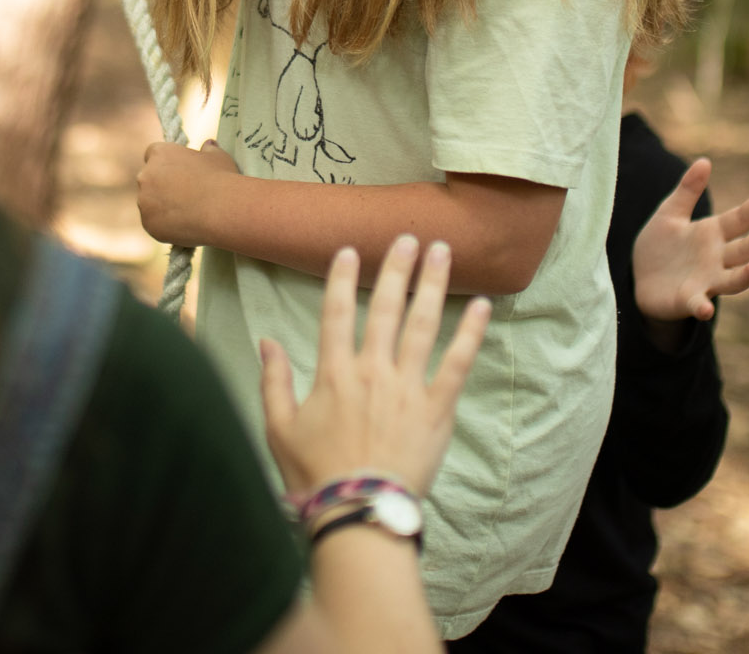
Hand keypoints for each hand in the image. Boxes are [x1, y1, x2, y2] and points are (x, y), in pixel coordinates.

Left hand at [137, 139, 238, 246]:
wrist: (220, 209)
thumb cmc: (221, 179)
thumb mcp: (219, 157)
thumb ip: (209, 149)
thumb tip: (209, 144)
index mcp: (160, 154)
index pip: (153, 154)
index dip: (166, 163)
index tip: (179, 172)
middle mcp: (145, 175)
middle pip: (149, 180)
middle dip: (162, 186)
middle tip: (185, 195)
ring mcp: (144, 201)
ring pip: (150, 204)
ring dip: (163, 207)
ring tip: (189, 212)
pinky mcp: (148, 223)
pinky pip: (154, 224)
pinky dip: (165, 225)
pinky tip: (185, 225)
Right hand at [260, 234, 490, 496]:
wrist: (358, 511)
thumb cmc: (315, 475)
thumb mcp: (279, 428)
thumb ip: (273, 381)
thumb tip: (266, 341)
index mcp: (333, 374)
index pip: (336, 313)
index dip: (342, 278)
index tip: (351, 250)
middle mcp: (372, 371)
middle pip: (386, 308)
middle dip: (397, 268)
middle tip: (409, 237)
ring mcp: (407, 388)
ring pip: (423, 325)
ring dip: (433, 285)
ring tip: (443, 252)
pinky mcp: (436, 410)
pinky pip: (457, 364)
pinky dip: (470, 334)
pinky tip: (482, 306)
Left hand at [631, 158, 748, 323]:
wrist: (641, 280)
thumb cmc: (661, 247)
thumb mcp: (670, 214)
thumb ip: (687, 190)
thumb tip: (704, 161)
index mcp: (713, 234)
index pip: (740, 219)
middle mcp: (716, 259)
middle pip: (743, 250)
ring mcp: (706, 281)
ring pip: (733, 280)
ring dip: (746, 275)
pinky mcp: (689, 300)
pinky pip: (699, 304)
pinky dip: (703, 307)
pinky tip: (706, 309)